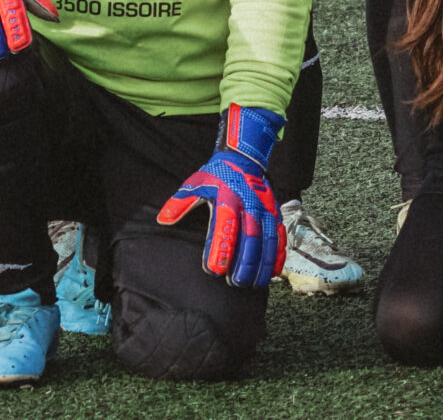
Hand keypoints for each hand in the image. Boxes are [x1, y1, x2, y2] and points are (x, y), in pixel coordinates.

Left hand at [156, 105, 285, 286]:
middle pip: (250, 236)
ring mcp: (265, 208)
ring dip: (263, 262)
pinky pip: (280, 235)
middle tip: (236, 282)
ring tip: (255, 284)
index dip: (221, 248)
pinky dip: (278, 254)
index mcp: (227, 197)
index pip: (224, 226)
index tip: (215, 270)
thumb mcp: (194, 184)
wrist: (244, 157)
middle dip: (245, 261)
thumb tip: (162, 220)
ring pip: (268, 239)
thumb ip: (179, 204)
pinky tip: (272, 272)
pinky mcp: (275, 212)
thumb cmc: (216, 176)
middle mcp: (249, 203)